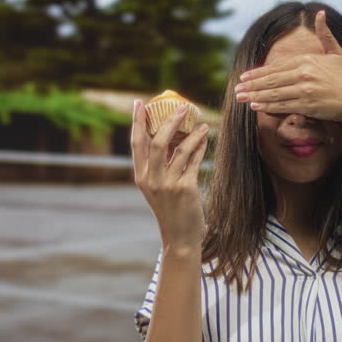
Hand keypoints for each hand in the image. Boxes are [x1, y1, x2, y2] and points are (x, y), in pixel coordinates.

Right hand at [130, 99, 209, 253]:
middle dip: (168, 121)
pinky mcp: (185, 189)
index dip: (137, 122)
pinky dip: (200, 147)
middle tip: (181, 107)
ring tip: (202, 123)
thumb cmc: (172, 211)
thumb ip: (162, 166)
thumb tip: (173, 136)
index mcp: (141, 177)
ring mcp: (168, 184)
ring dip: (192, 133)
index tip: (139, 103)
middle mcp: (151, 179)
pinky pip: (194, 161)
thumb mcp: (159, 188)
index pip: (136, 143)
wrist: (180, 238)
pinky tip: (205, 138)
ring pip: (179, 149)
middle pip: (157, 142)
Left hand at [233, 10, 341, 122]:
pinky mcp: (307, 106)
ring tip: (242, 98)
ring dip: (255, 96)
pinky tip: (256, 105)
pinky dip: (268, 105)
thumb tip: (320, 14)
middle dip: (251, 85)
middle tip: (237, 89)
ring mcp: (305, 91)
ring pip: (274, 93)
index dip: (258, 72)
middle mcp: (304, 74)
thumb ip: (325, 34)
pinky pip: (283, 105)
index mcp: (307, 60)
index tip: (245, 77)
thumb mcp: (336, 52)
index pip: (276, 66)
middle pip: (271, 80)